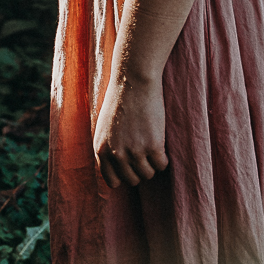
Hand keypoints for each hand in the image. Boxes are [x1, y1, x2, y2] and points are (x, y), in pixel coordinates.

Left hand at [93, 73, 167, 188]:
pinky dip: (163, 159)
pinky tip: (160, 145)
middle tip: (143, 154)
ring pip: (148, 175)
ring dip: (151, 164)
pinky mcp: (153, 146)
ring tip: (151, 148)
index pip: (112, 181)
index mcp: (101, 149)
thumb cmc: (119, 100)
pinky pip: (161, 165)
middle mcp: (116, 154)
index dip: (122, 176)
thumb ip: (108, 148)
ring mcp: (135, 152)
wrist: (133, 81)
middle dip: (139, 170)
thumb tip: (116, 171)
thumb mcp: (104, 127)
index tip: (130, 168)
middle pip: (132, 180)